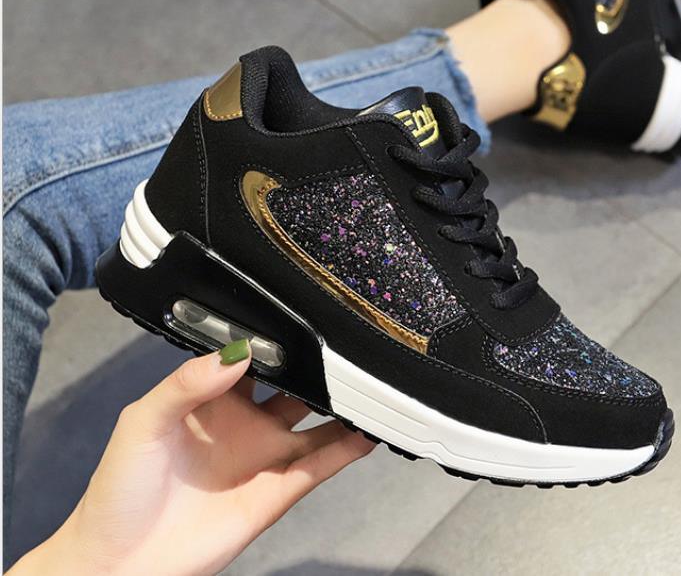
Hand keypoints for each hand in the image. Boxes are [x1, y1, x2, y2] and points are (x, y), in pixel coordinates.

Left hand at [11, 339, 374, 575]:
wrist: (119, 564)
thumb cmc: (120, 488)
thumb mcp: (143, 421)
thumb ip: (187, 383)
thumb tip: (240, 353)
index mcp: (214, 395)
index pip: (256, 356)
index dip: (280, 336)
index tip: (308, 314)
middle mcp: (247, 420)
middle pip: (295, 384)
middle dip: (321, 366)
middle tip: (351, 344)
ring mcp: (266, 454)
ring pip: (318, 421)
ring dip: (345, 405)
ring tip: (376, 383)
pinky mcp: (278, 491)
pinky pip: (322, 463)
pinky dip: (349, 448)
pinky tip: (371, 429)